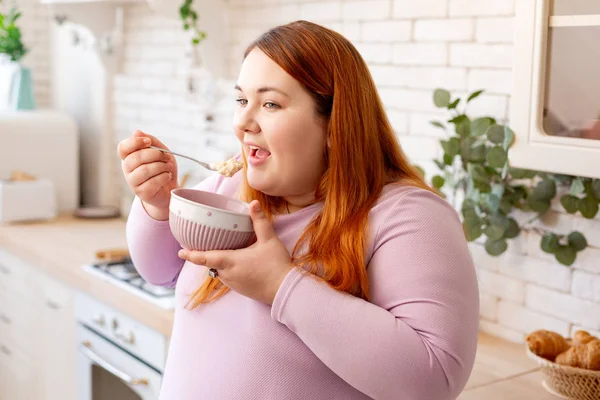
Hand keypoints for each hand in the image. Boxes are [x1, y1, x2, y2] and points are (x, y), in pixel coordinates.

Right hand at [117, 130, 177, 219]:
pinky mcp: (141, 193)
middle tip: (167, 157)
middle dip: (155, 155)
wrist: (169, 189)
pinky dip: (164, 177)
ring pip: (145, 170)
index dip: (134, 142)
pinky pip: (152, 182)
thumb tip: (137, 132)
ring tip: (169, 167)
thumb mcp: (161, 151)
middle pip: (136, 157)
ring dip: (162, 166)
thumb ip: (151, 141)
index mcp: (129, 157)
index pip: (123, 148)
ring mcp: (132, 182)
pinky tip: (167, 176)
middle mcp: (127, 169)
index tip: (148, 142)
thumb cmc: (163, 168)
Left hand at [178, 201, 293, 304]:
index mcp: (230, 261)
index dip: (191, 254)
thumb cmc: (277, 265)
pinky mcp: (241, 290)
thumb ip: (260, 221)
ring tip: (225, 252)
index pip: (205, 258)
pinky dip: (230, 270)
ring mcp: (234, 284)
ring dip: (220, 263)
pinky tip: (240, 264)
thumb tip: (253, 203)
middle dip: (208, 255)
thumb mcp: (269, 240)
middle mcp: (228, 274)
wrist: (286, 290)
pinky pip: (230, 278)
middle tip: (205, 245)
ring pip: (221, 271)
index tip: (180, 251)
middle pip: (212, 264)